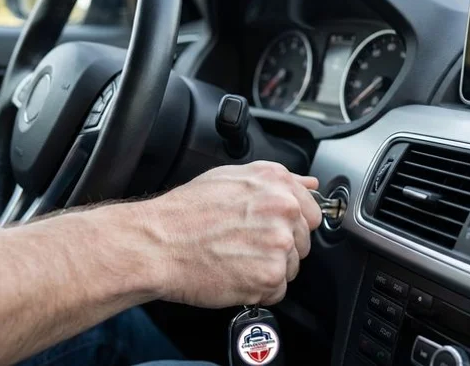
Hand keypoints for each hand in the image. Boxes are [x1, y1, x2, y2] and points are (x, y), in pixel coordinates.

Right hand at [139, 161, 321, 307]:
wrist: (157, 244)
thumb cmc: (185, 213)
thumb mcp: (230, 177)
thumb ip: (277, 180)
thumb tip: (309, 185)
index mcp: (276, 183)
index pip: (311, 211)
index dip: (291, 224)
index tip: (271, 230)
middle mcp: (283, 210)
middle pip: (302, 242)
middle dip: (278, 248)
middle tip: (243, 246)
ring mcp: (279, 244)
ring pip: (291, 268)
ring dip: (268, 269)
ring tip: (235, 259)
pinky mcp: (269, 276)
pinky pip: (276, 291)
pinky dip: (257, 290)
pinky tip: (233, 274)